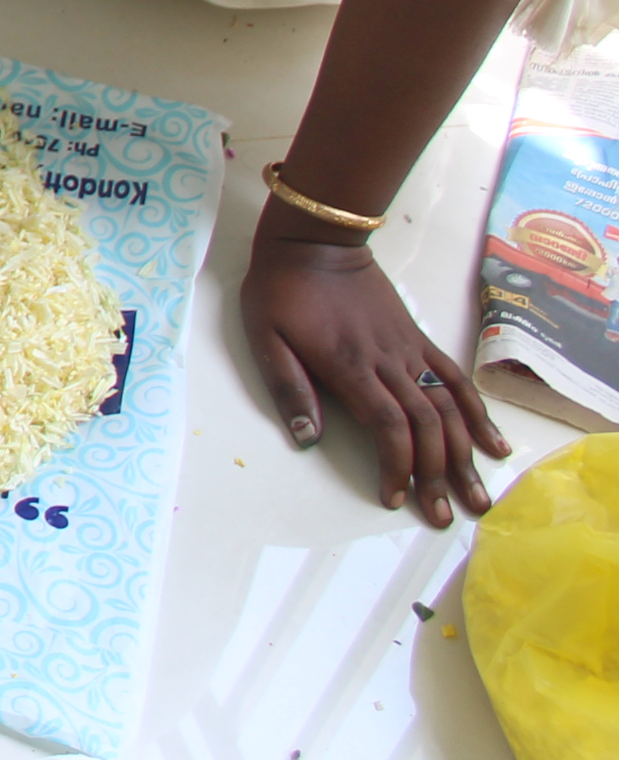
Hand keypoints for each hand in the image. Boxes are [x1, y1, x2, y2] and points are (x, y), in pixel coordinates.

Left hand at [241, 211, 508, 526]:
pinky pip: (455, 378)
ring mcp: (409, 349)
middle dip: (438, 476)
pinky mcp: (418, 339)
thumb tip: (306, 439)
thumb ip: (288, 387)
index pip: (388, 426)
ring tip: (480, 497)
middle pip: (427, 426)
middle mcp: (389, 362)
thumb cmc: (281, 290)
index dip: (398, 466)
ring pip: (449, 407)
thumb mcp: (265, 336)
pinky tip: (494, 444)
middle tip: (448, 518)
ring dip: (466, 455)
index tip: (394, 499)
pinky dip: (478, 413)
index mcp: (350, 366)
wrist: (315, 241)